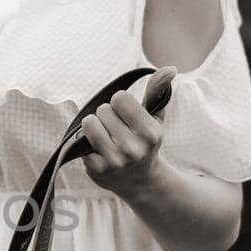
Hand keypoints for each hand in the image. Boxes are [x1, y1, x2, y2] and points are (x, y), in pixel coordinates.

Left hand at [79, 67, 175, 196]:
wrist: (139, 181)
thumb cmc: (144, 142)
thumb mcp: (155, 118)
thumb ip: (158, 91)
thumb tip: (170, 69)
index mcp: (150, 133)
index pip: (119, 98)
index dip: (120, 103)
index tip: (126, 114)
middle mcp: (133, 148)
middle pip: (103, 109)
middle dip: (107, 115)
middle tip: (115, 128)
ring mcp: (114, 160)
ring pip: (90, 123)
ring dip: (93, 125)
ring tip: (104, 134)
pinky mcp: (96, 169)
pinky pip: (79, 141)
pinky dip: (85, 141)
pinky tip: (97, 149)